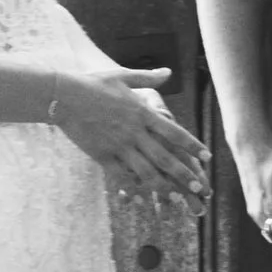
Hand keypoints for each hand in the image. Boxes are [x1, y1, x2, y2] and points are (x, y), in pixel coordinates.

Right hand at [51, 68, 209, 208]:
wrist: (64, 96)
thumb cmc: (93, 83)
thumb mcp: (123, 76)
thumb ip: (148, 77)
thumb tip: (168, 72)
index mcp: (142, 112)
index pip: (174, 132)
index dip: (192, 145)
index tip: (207, 156)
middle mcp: (134, 131)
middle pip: (165, 156)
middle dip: (184, 173)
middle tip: (200, 187)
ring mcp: (118, 145)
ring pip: (145, 171)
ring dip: (163, 186)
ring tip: (176, 198)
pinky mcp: (103, 156)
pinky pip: (121, 176)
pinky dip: (133, 189)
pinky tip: (141, 199)